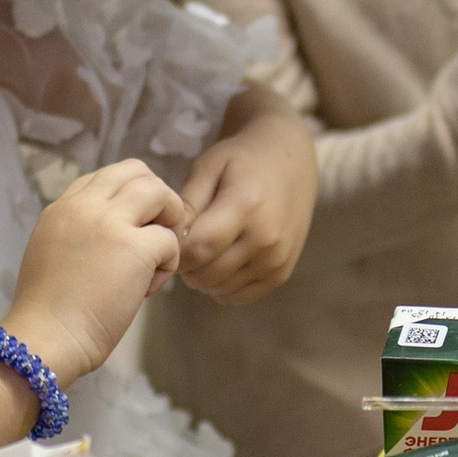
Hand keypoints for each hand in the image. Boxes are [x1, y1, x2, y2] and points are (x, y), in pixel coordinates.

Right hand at [5, 161, 187, 385]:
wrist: (45, 338)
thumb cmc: (47, 311)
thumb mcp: (51, 252)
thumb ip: (78, 232)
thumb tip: (114, 236)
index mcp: (62, 207)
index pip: (105, 177)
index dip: (127, 197)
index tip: (129, 227)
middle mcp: (85, 206)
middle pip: (136, 171)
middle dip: (156, 198)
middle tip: (156, 233)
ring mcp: (110, 223)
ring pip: (159, 192)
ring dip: (169, 220)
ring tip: (157, 256)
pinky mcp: (134, 248)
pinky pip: (171, 240)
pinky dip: (169, 264)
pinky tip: (148, 288)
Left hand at [178, 108, 316, 301]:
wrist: (291, 163)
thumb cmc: (242, 160)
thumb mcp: (208, 168)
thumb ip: (186, 204)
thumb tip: (167, 239)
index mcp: (246, 207)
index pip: (196, 250)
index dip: (174, 249)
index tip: (169, 236)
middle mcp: (266, 238)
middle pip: (206, 275)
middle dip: (185, 265)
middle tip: (185, 243)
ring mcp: (276, 260)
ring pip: (219, 289)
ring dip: (202, 276)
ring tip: (204, 249)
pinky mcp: (280, 274)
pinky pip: (238, 296)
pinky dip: (221, 285)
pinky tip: (219, 261)